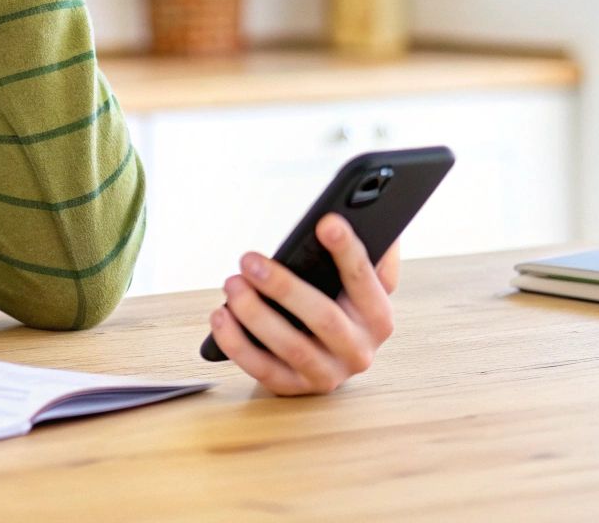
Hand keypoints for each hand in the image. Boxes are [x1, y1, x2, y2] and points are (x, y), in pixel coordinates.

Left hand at [207, 213, 400, 395]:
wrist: (325, 357)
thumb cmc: (337, 305)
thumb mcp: (357, 281)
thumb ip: (367, 249)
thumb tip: (357, 211)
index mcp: (378, 316)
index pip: (366, 280)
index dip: (348, 251)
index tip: (326, 222)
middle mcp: (359, 350)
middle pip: (323, 318)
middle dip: (283, 286)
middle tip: (249, 260)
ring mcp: (327, 374)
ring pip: (291, 346)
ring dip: (256, 314)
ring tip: (232, 283)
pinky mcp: (294, 388)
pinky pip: (262, 369)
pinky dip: (237, 343)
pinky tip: (220, 315)